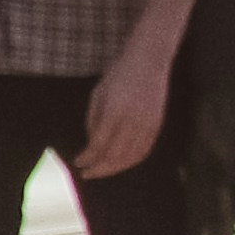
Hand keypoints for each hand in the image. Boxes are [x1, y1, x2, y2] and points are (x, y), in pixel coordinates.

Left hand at [77, 43, 173, 182]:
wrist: (149, 61)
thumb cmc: (118, 75)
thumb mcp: (97, 94)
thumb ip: (93, 120)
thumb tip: (91, 144)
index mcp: (114, 111)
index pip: (98, 144)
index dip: (87, 157)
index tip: (77, 163)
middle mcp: (133, 121)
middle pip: (115, 155)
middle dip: (99, 168)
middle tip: (86, 173)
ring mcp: (148, 124)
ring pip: (131, 156)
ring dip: (114, 168)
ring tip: (100, 171)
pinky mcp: (157, 125)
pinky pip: (145, 150)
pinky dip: (132, 161)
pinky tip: (120, 164)